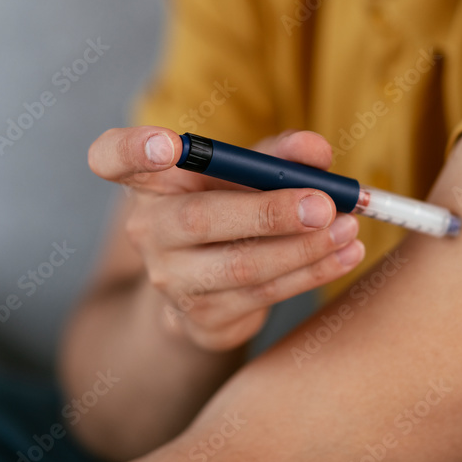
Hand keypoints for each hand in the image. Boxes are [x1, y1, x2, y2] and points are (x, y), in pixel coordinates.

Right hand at [87, 126, 364, 350]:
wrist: (208, 287)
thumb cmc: (227, 208)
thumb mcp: (244, 174)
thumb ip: (276, 156)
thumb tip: (316, 151)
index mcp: (149, 179)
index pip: (113, 156)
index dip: (134, 149)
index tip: (166, 144)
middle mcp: (148, 228)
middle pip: (199, 218)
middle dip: (269, 211)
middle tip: (324, 203)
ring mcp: (170, 278)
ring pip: (241, 264)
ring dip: (304, 248)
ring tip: (348, 228)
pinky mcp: (202, 317)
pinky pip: (264, 293)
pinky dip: (311, 272)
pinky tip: (344, 255)